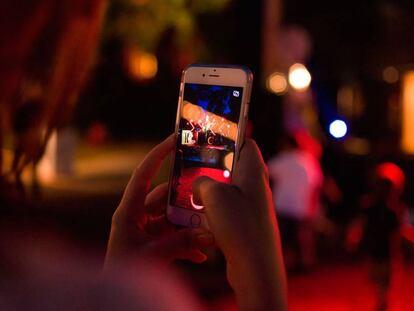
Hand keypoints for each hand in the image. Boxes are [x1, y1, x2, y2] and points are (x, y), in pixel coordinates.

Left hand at [104, 135, 214, 270]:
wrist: (115, 298)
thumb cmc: (123, 272)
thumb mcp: (151, 256)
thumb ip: (180, 244)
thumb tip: (209, 235)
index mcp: (128, 212)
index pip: (143, 175)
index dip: (157, 155)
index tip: (174, 140)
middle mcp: (138, 216)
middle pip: (166, 198)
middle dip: (186, 202)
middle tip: (208, 199)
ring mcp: (146, 228)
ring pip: (173, 218)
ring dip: (190, 226)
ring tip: (208, 233)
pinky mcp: (154, 241)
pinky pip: (174, 235)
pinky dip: (188, 243)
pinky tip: (201, 255)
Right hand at [193, 139, 286, 310]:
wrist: (255, 267)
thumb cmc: (239, 224)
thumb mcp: (213, 195)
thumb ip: (201, 182)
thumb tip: (199, 187)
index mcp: (253, 170)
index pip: (246, 143)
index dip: (229, 137)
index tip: (209, 139)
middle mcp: (256, 185)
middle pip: (233, 166)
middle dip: (211, 167)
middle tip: (192, 168)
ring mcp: (252, 205)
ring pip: (227, 188)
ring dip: (209, 190)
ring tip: (190, 193)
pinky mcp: (246, 222)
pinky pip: (227, 208)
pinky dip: (213, 208)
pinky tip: (199, 215)